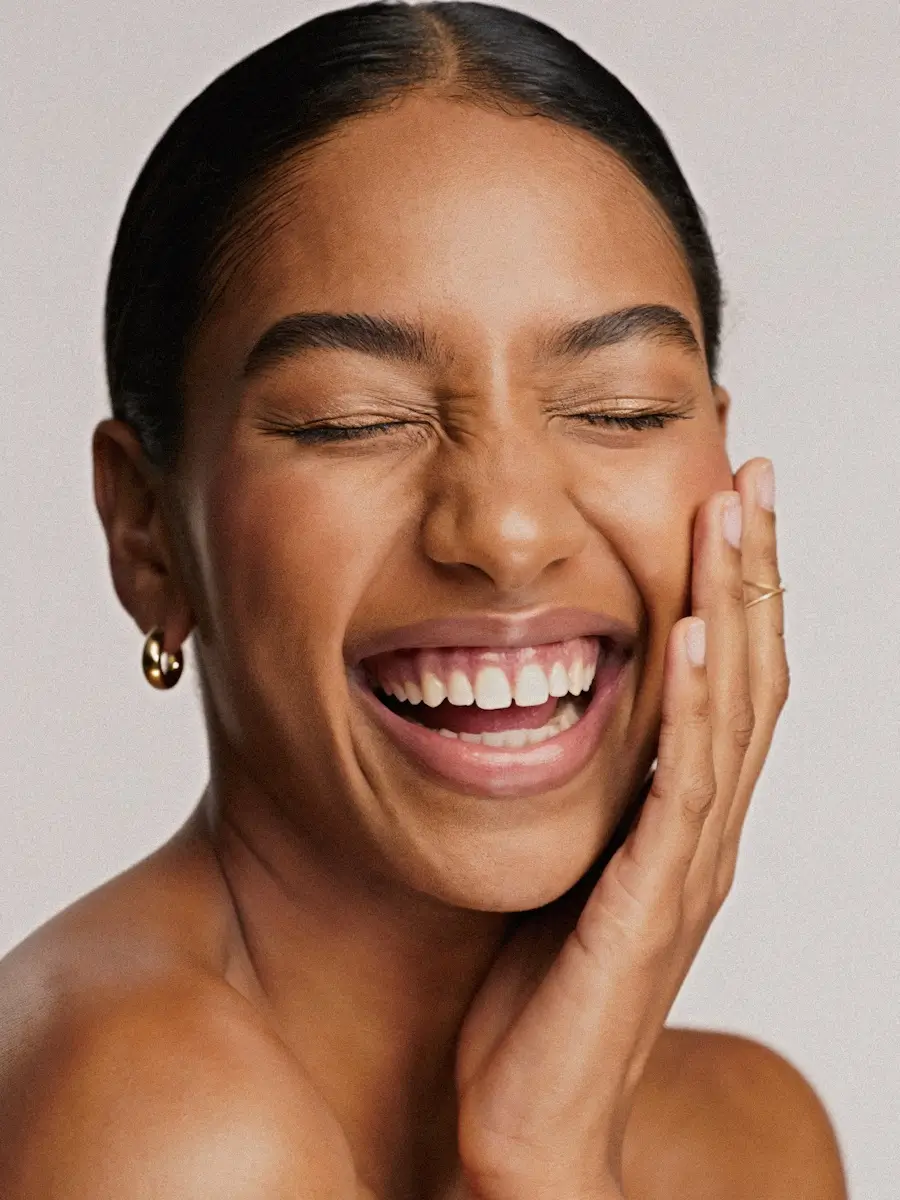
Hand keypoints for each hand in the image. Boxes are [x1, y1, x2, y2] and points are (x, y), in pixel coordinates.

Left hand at [454, 460, 787, 1199]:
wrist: (529, 1119)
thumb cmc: (540, 991)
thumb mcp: (567, 861)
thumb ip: (586, 791)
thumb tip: (559, 709)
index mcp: (684, 817)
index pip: (727, 681)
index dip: (736, 588)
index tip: (727, 497)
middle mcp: (702, 830)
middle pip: (747, 676)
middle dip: (750, 569)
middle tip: (753, 472)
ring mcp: (684, 865)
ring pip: (729, 715)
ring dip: (731, 607)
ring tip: (731, 514)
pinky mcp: (647, 902)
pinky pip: (679, 790)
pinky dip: (690, 709)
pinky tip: (687, 635)